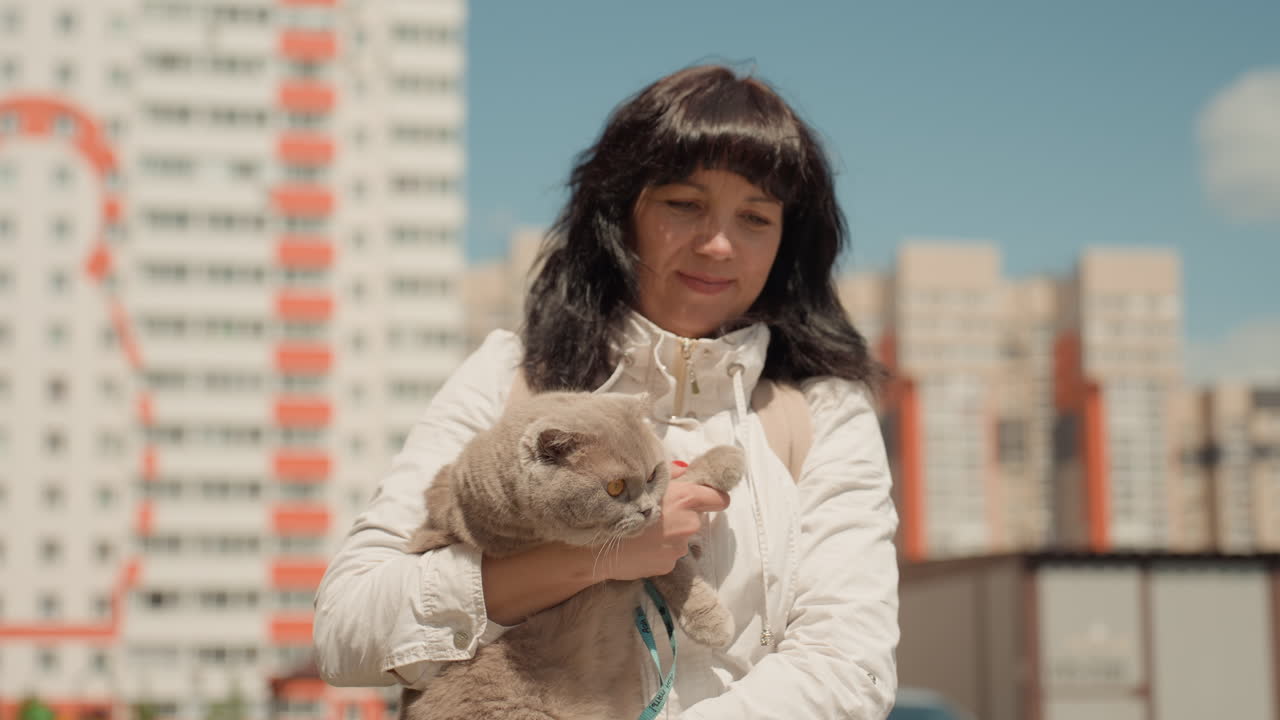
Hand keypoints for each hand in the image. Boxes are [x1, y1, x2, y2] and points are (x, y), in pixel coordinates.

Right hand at [598, 462, 730, 580]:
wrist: (598, 546)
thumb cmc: (619, 506)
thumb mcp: (644, 481)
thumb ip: (670, 475)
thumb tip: (684, 472)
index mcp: (686, 499)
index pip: (718, 498)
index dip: (714, 498)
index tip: (708, 500)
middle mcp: (689, 523)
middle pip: (695, 518)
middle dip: (682, 516)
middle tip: (658, 515)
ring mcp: (680, 547)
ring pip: (681, 537)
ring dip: (670, 535)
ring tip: (644, 533)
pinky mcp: (670, 564)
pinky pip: (669, 554)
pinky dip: (659, 550)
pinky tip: (641, 547)